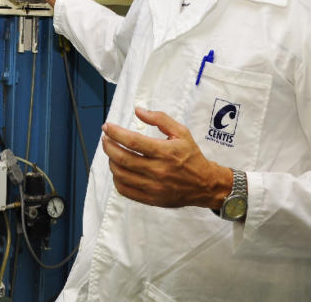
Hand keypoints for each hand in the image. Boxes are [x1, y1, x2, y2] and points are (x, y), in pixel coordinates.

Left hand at [101, 107, 231, 208]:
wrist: (205, 185)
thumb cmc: (191, 156)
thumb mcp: (181, 132)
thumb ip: (160, 119)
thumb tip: (138, 111)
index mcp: (165, 152)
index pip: (133, 141)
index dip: (115, 133)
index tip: (106, 127)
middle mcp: (158, 170)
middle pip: (123, 158)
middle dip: (108, 146)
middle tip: (105, 139)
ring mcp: (153, 187)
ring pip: (121, 174)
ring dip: (111, 161)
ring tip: (111, 153)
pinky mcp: (151, 199)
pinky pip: (125, 190)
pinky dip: (117, 179)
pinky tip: (118, 170)